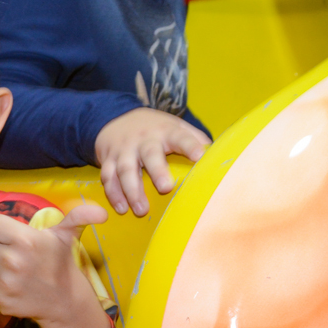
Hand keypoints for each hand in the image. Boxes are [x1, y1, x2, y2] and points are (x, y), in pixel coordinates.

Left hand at [0, 205, 105, 325]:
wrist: (64, 301)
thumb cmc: (61, 263)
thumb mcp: (67, 235)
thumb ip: (79, 216)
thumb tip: (103, 213)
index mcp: (25, 240)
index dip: (1, 229)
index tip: (12, 236)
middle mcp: (12, 260)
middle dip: (0, 247)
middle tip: (18, 254)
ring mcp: (4, 282)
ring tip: (16, 269)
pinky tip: (13, 283)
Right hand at [95, 108, 209, 215]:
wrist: (115, 118)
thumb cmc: (155, 130)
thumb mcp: (175, 127)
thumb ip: (195, 140)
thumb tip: (219, 158)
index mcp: (166, 132)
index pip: (181, 137)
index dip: (190, 146)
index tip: (199, 156)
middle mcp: (144, 139)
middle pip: (149, 154)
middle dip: (156, 170)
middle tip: (165, 187)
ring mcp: (124, 150)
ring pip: (125, 169)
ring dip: (132, 190)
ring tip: (141, 210)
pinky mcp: (108, 160)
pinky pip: (108, 177)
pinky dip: (113, 194)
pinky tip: (121, 208)